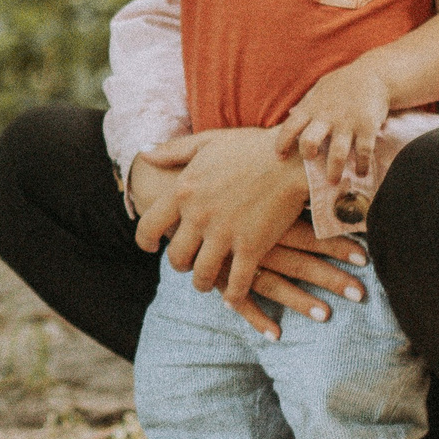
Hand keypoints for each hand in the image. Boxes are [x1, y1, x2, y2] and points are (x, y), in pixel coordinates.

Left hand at [133, 128, 359, 335]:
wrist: (294, 159)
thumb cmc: (252, 148)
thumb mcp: (208, 142)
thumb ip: (174, 150)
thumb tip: (144, 153)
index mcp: (184, 191)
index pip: (149, 225)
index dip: (145, 241)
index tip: (151, 247)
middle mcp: (199, 216)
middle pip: (176, 256)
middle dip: (180, 264)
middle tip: (188, 264)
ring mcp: (225, 234)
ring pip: (202, 275)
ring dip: (203, 282)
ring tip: (208, 281)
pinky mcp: (252, 247)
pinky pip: (237, 283)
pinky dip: (233, 295)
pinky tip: (233, 297)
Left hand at [274, 62, 392, 181]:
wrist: (375, 74)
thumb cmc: (344, 82)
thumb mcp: (321, 88)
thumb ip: (306, 103)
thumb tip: (290, 113)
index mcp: (313, 107)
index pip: (290, 127)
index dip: (282, 143)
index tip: (280, 156)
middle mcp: (328, 116)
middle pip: (310, 141)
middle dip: (308, 155)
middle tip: (310, 162)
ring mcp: (348, 123)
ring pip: (337, 153)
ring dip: (334, 171)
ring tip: (333, 181)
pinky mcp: (368, 127)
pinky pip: (363, 152)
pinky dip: (362, 165)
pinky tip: (361, 173)